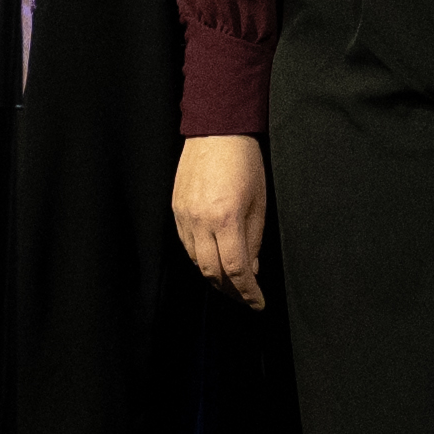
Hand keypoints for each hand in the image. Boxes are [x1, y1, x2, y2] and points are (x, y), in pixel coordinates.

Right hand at [172, 136, 270, 304]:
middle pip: (212, 272)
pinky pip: (186, 245)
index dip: (248, 292)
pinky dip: (200, 257)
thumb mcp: (259, 202)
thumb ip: (254, 240)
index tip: (258, 302)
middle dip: (230, 291)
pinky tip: (213, 258)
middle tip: (245, 297)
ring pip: (196, 262)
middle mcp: (200, 221)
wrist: (216, 132)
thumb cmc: (243, 161)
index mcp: (226, 219)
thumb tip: (252, 269)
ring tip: (231, 281)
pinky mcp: (175, 210)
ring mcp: (184, 216)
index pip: (236, 270)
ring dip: (214, 276)